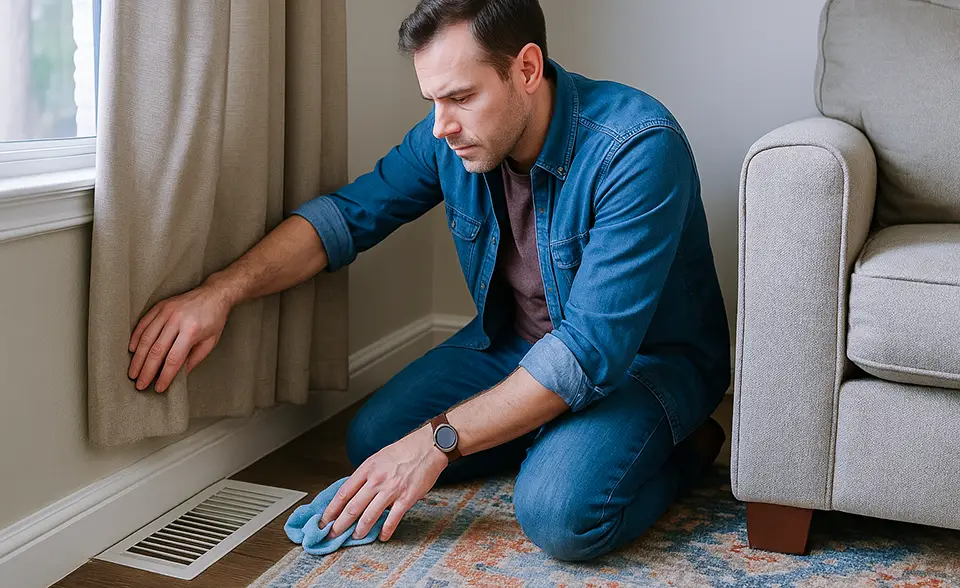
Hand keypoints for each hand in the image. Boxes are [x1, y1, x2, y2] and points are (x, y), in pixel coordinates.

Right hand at [128, 281, 232, 392]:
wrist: (214, 293)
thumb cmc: (214, 320)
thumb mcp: (210, 342)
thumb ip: (194, 359)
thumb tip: (179, 378)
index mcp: (192, 330)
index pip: (174, 359)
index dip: (165, 375)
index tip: (159, 388)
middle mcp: (177, 320)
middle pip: (156, 350)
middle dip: (147, 370)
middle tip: (140, 385)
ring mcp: (166, 311)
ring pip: (146, 338)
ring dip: (138, 358)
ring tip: (133, 373)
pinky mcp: (160, 306)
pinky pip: (144, 323)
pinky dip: (136, 337)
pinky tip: (132, 350)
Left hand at [321, 425, 446, 541]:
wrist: (427, 447)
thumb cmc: (403, 451)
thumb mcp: (378, 458)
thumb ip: (366, 475)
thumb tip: (354, 493)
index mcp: (367, 469)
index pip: (343, 493)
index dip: (331, 510)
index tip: (324, 520)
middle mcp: (376, 480)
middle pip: (352, 508)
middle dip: (339, 525)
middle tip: (332, 535)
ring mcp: (391, 490)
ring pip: (369, 516)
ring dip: (359, 530)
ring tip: (355, 537)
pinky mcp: (406, 498)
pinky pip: (392, 519)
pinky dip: (385, 531)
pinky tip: (381, 537)